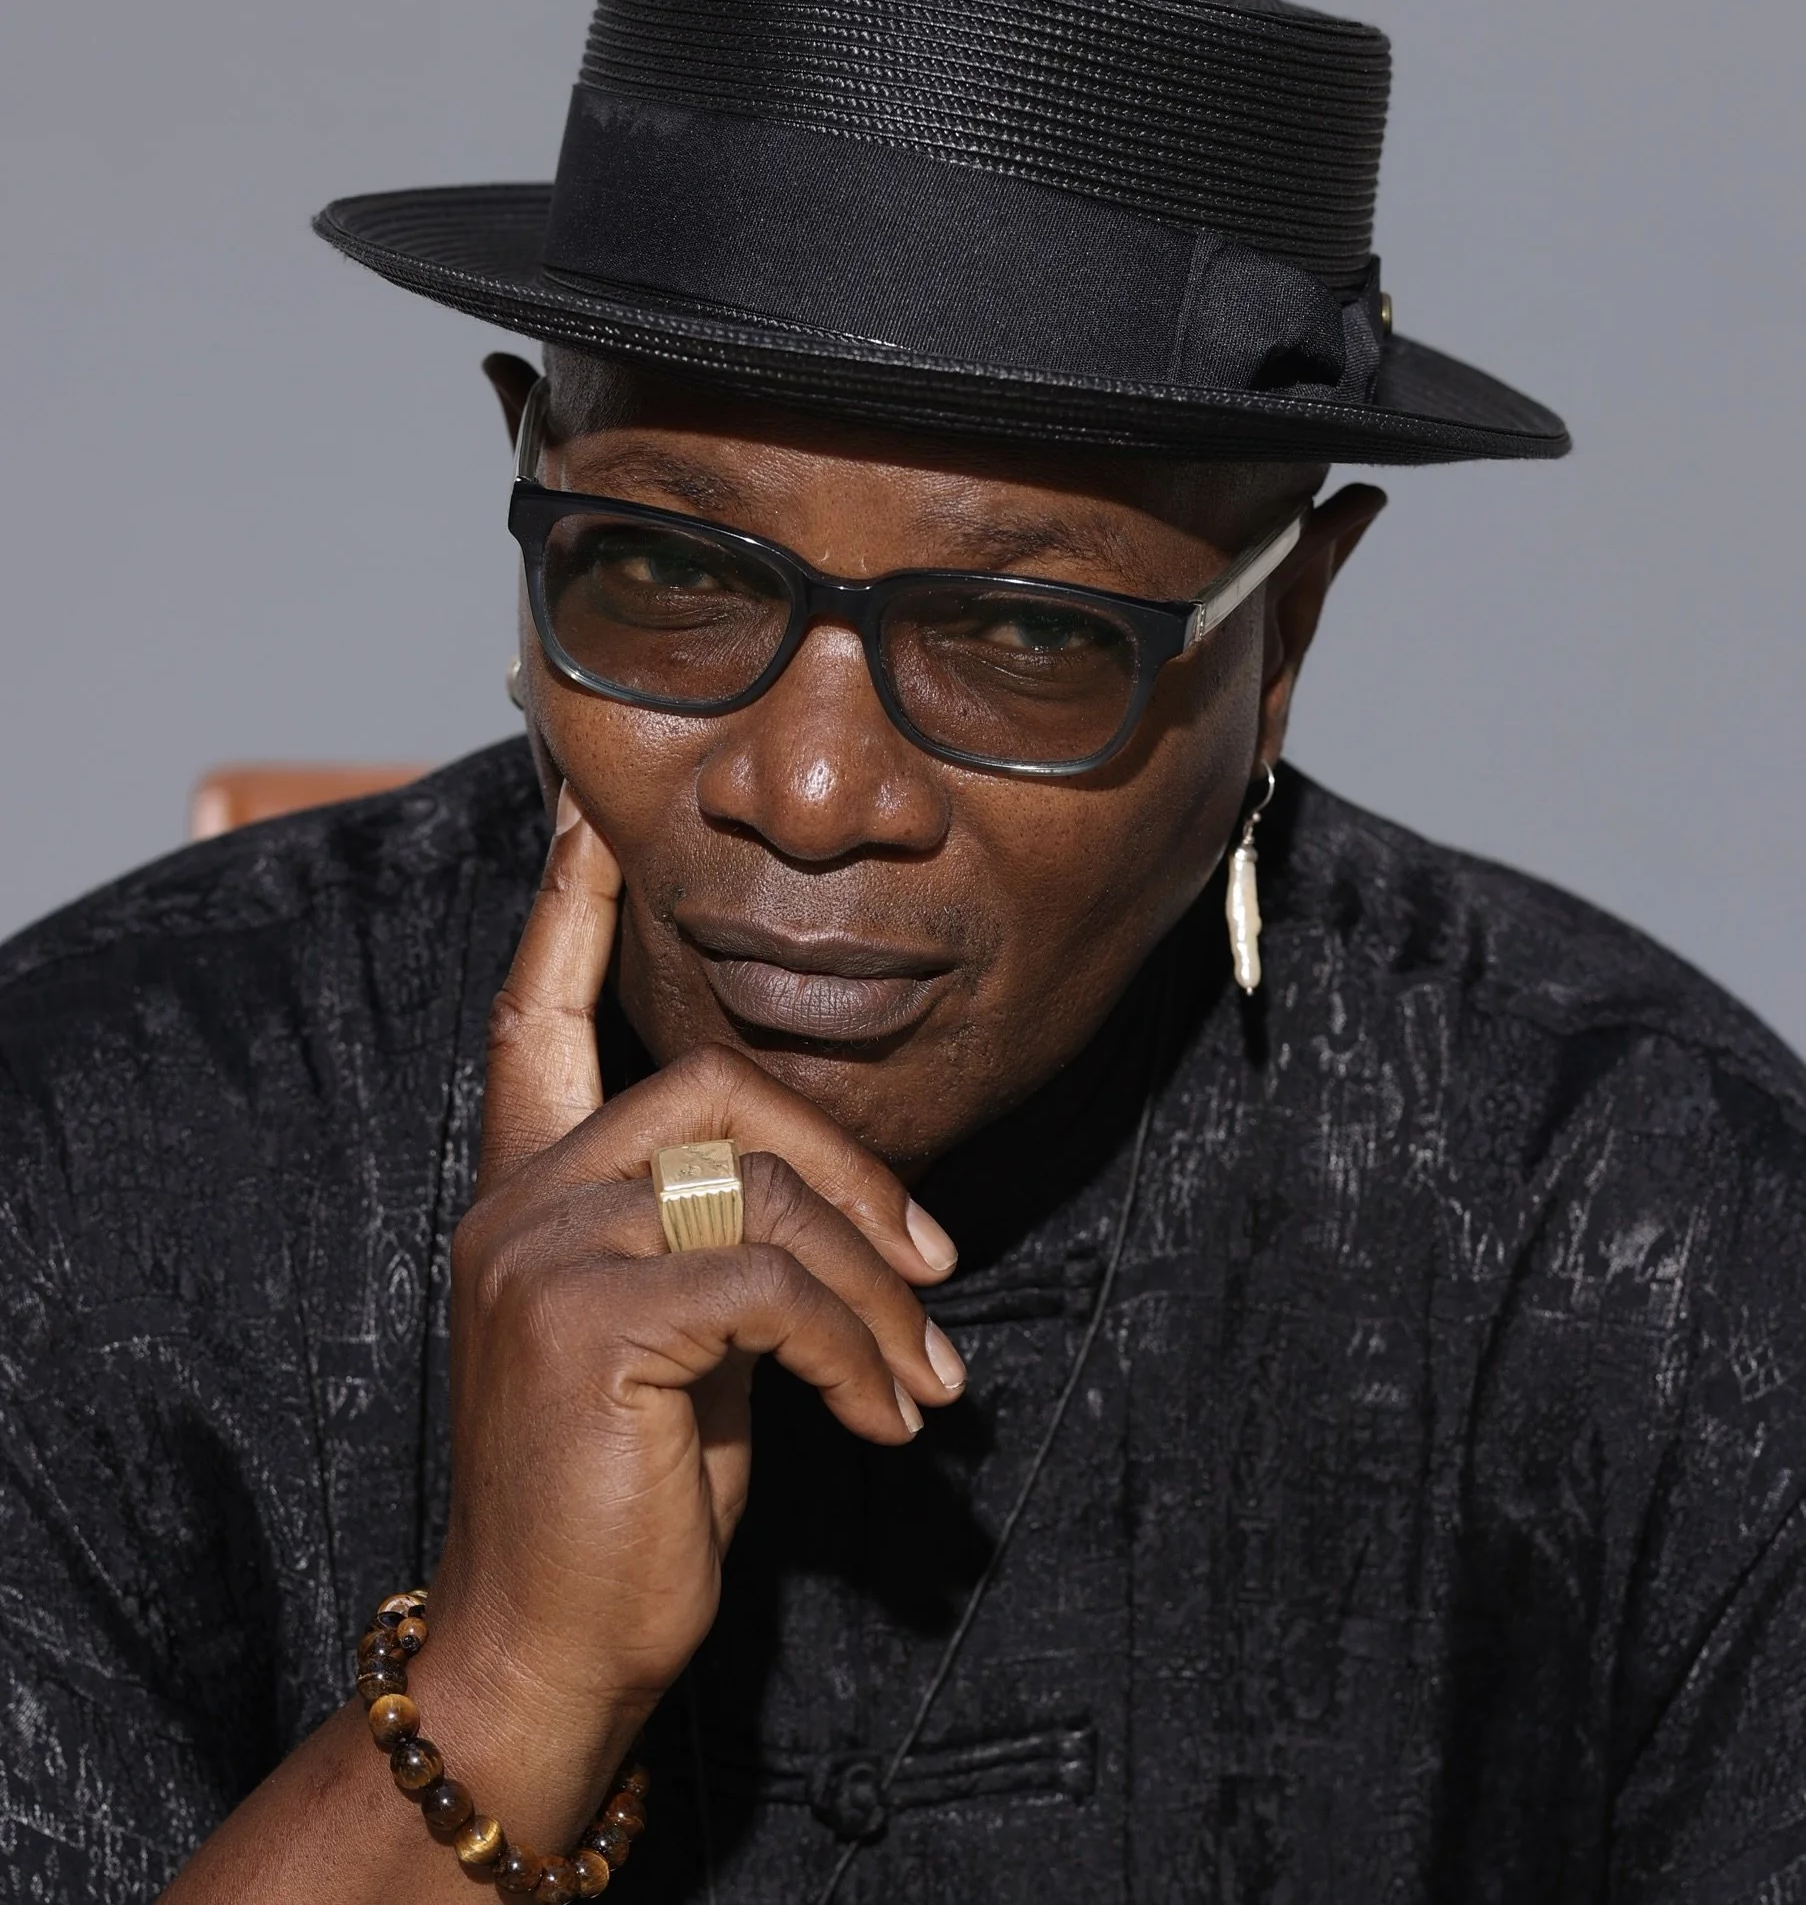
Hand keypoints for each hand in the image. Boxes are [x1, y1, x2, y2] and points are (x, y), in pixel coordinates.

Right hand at [405, 784, 965, 1845]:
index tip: (582, 814)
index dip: (565, 911)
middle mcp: (519, 1202)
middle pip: (714, 1085)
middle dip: (849, 1164)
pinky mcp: (589, 1321)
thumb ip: (724, 1245)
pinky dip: (857, 1344)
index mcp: (530, 1194)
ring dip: (876, 1290)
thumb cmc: (627, 1496)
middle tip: (931, 1268)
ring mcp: (541, 1253)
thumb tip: (847, 1210)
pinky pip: (773, 1280)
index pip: (533, 1016)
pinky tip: (886, 1418)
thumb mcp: (684, 1346)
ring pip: (763, 1189)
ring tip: (923, 1378)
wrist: (550, 1649)